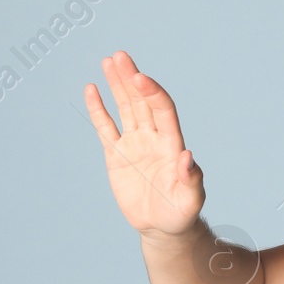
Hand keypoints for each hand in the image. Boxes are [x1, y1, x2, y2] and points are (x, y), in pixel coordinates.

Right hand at [84, 51, 204, 237]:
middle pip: (141, 101)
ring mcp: (134, 144)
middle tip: (120, 56)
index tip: (139, 77)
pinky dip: (98, 109)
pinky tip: (92, 89)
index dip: (151, 93)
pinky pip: (105, 128)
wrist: (163, 227)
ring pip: (124, 108)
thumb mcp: (191, 200)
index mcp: (172, 144)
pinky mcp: (117, 155)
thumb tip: (188, 157)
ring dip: (117, 85)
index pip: (162, 109)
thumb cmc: (181, 214)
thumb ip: (191, 179)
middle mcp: (153, 137)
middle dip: (131, 78)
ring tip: (109, 61)